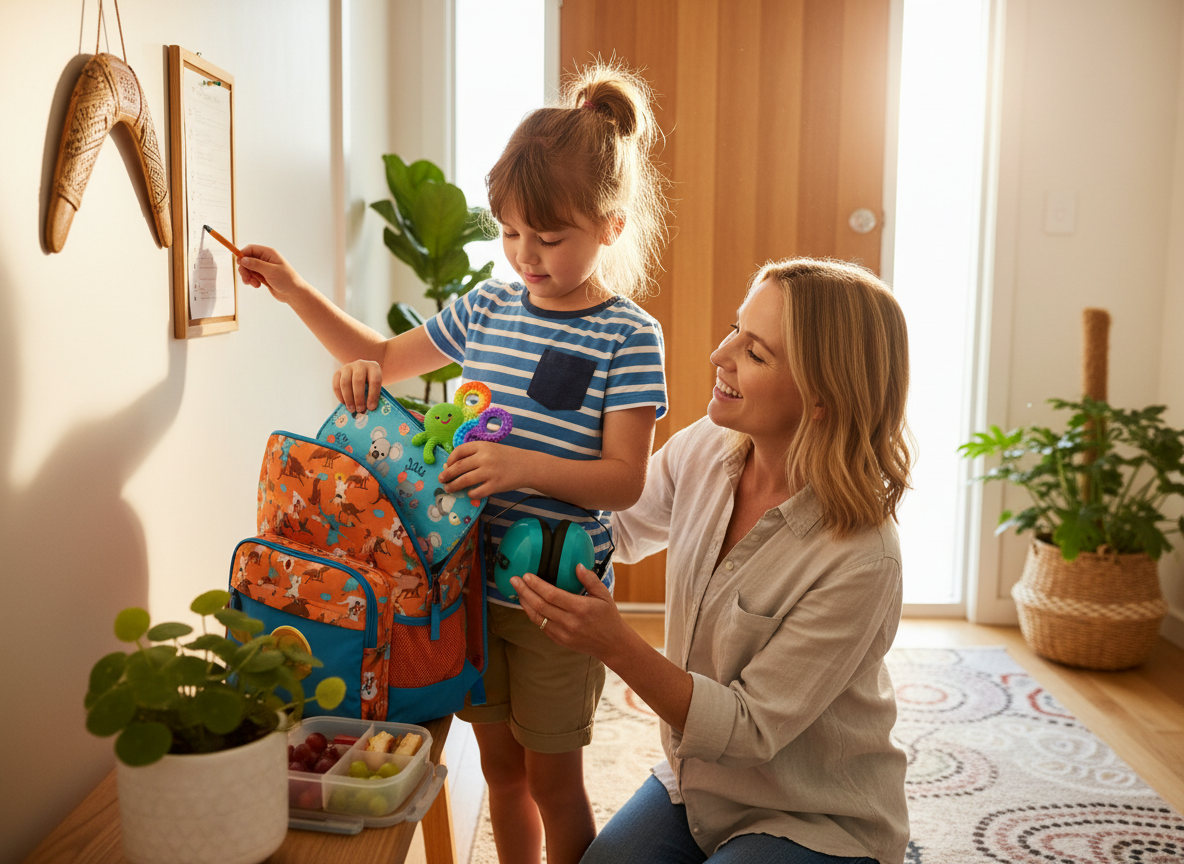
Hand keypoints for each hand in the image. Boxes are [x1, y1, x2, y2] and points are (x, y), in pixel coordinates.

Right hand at [237, 245, 309, 303]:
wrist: (294, 294)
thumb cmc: (286, 280)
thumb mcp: (270, 271)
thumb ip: (256, 265)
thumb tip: (242, 259)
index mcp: (269, 253)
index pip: (251, 249)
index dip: (243, 254)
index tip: (238, 263)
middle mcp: (265, 259)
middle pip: (247, 259)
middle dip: (244, 269)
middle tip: (246, 278)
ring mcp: (264, 268)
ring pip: (248, 269)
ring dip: (247, 276)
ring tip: (254, 284)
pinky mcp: (263, 276)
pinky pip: (251, 276)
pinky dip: (251, 281)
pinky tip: (257, 286)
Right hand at [333, 361, 382, 413]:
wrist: (362, 372)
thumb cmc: (371, 382)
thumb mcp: (376, 386)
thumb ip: (373, 395)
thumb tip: (368, 409)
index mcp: (373, 367)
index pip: (374, 381)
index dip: (373, 395)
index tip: (371, 407)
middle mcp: (360, 364)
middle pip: (358, 381)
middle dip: (359, 397)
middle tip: (360, 409)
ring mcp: (348, 367)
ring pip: (345, 383)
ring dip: (348, 398)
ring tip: (352, 409)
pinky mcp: (338, 372)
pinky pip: (336, 384)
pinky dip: (339, 395)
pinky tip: (344, 403)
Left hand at [438, 441, 529, 498]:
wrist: (528, 465)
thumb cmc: (507, 457)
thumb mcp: (491, 449)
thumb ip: (474, 454)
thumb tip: (452, 465)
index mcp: (482, 446)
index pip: (459, 451)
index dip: (450, 460)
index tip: (446, 466)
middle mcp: (484, 458)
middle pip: (458, 467)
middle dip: (447, 475)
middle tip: (441, 480)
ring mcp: (490, 472)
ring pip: (464, 481)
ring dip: (453, 486)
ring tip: (449, 489)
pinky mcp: (495, 485)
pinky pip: (476, 492)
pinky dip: (470, 494)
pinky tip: (469, 494)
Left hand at [511, 565, 626, 660]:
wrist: (611, 644)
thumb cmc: (608, 616)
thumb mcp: (604, 595)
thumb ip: (590, 579)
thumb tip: (577, 566)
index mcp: (581, 608)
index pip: (552, 595)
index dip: (537, 585)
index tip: (527, 575)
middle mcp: (569, 622)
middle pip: (540, 605)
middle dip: (525, 591)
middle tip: (514, 580)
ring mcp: (562, 633)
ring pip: (537, 617)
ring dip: (525, 603)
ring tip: (518, 590)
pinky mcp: (559, 640)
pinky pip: (541, 626)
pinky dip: (532, 614)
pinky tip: (528, 604)